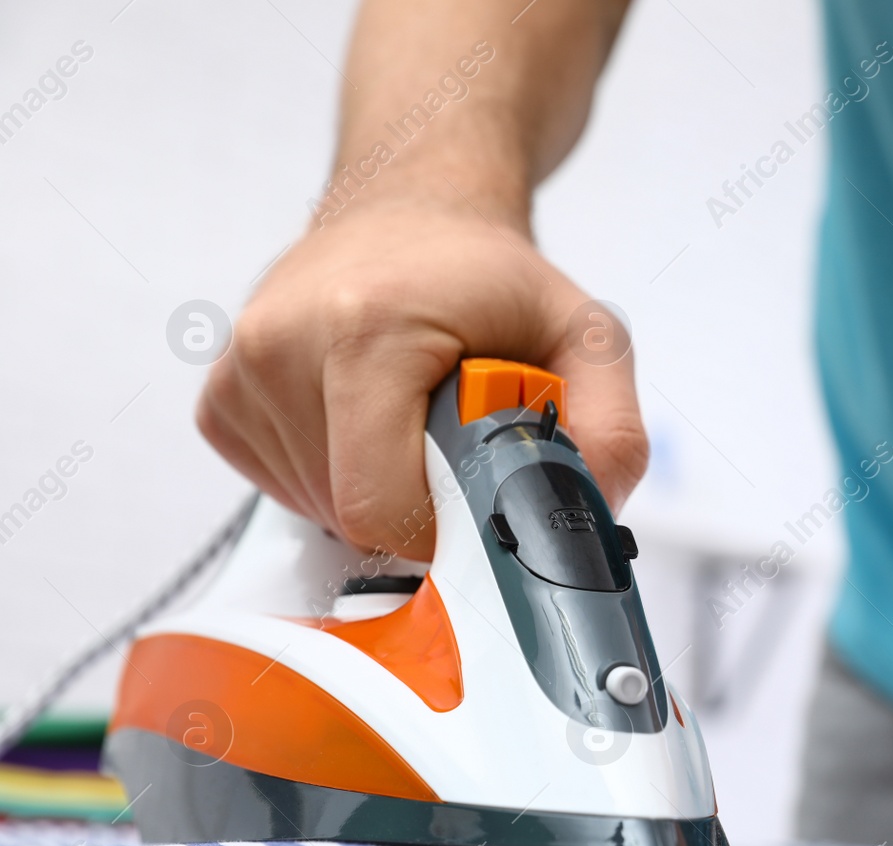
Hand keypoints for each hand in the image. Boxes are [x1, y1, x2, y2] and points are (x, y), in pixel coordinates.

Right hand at [197, 201, 646, 559]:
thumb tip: (592, 515)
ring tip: (411, 419)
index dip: (444, 529)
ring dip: (380, 492)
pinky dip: (337, 480)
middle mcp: (283, 345)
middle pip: (352, 516)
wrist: (410, 212)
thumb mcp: (587, 339)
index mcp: (366, 328)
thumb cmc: (489, 277)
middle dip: (419, 505)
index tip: (480, 493)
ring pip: (319, 512)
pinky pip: (284, 493)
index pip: (382, 506)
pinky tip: (367, 422)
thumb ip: (612, 434)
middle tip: (454, 441)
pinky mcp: (223, 402)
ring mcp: (243, 374)